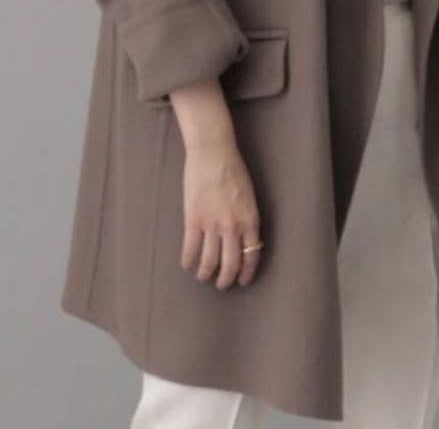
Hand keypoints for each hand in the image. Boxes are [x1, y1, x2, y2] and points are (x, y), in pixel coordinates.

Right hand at [180, 137, 262, 288]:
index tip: (242, 281)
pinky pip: (190, 249)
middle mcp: (233, 226)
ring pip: (209, 261)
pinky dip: (188, 261)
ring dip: (206, 273)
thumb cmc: (233, 169)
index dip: (246, 272)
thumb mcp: (249, 196)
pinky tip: (187, 264)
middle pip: (230, 264)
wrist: (213, 152)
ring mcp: (212, 224)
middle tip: (222, 285)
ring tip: (203, 276)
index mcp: (250, 219)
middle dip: (226, 279)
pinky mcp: (193, 219)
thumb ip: (246, 218)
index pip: (251, 255)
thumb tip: (242, 239)